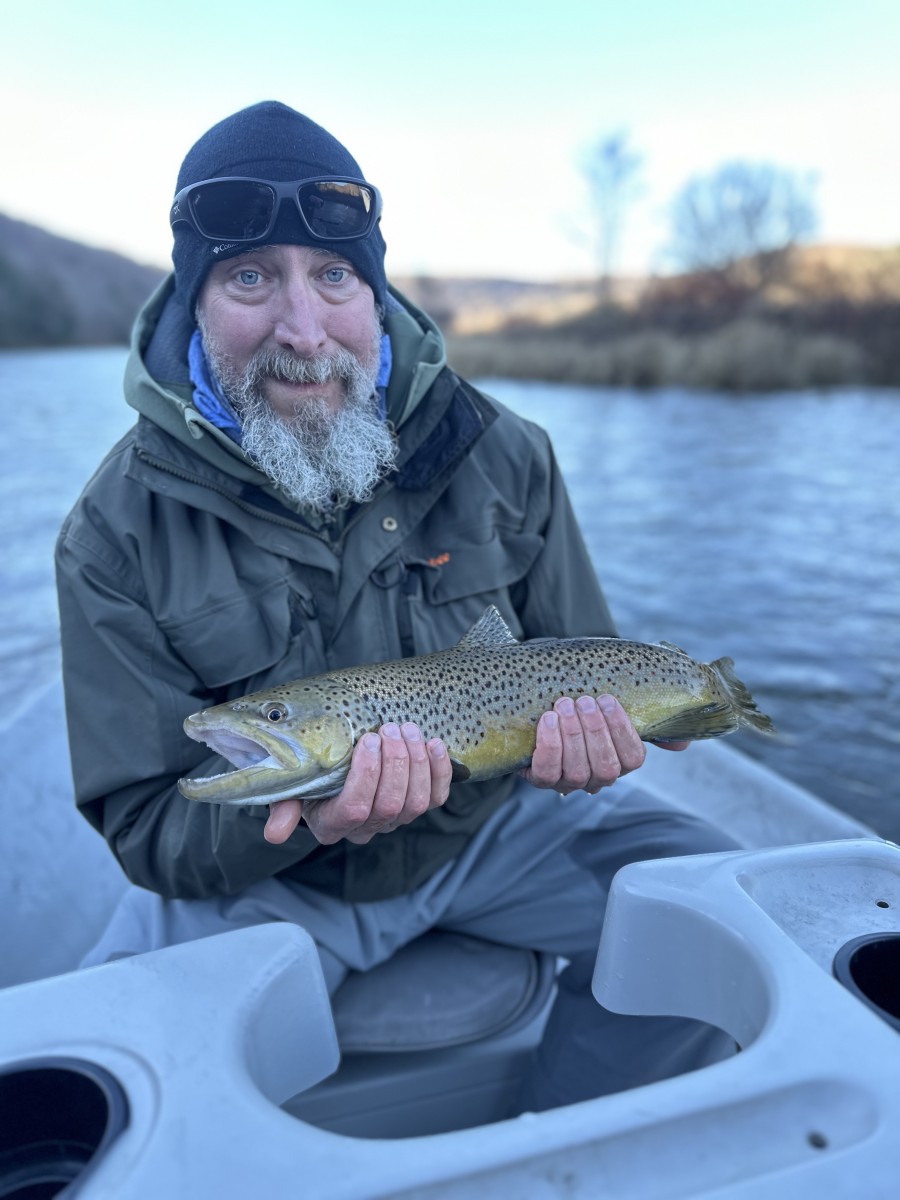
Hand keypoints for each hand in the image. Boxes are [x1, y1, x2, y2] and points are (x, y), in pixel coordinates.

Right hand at [264, 722, 451, 845]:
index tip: (366, 740)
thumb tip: (275, 833)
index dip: (366, 775)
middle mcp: (365, 828)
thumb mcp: (289, 787)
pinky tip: (434, 743)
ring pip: (417, 802)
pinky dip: (439, 770)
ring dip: (417, 761)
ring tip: (407, 729)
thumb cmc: (309, 773)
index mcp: (332, 824)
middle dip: (395, 762)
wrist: (332, 767)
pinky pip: (437, 797)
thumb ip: (282, 805)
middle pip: (390, 804)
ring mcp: (394, 820)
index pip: (354, 809)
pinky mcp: (417, 808)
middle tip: (389, 728)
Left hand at [521, 694, 649, 794]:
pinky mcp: (540, 779)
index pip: (633, 758)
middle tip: (584, 701)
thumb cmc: (584, 707)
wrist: (540, 708)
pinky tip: (548, 720)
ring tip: (565, 705)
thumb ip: (648, 722)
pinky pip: (546, 772)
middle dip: (596, 732)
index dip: (621, 730)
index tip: (607, 700)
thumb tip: (682, 743)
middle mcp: (596, 778)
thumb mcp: (613, 709)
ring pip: (577, 771)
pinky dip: (549, 745)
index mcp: (620, 761)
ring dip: (572, 735)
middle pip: (606, 768)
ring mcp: (568, 782)